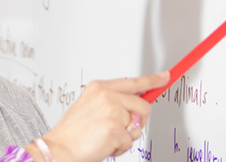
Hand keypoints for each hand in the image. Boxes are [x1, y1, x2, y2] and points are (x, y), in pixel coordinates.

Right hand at [40, 71, 168, 161]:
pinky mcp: (115, 129)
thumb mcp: (89, 108)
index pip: (133, 82)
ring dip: (125, 137)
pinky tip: (104, 145)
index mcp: (99, 88)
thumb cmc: (72, 133)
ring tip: (105, 138)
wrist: (60, 149)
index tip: (165, 76)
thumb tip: (134, 108)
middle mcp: (107, 96)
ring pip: (137, 126)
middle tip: (120, 130)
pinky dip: (119, 148)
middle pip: (142, 106)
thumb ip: (112, 103)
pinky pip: (130, 141)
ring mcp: (112, 111)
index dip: (153, 80)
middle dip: (137, 121)